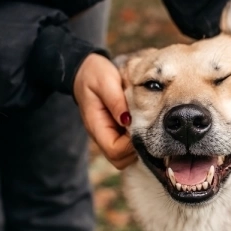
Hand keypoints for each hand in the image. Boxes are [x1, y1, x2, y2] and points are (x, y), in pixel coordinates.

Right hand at [73, 54, 136, 168]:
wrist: (84, 71)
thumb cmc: (94, 74)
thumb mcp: (105, 81)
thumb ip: (115, 100)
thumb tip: (127, 120)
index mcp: (96, 126)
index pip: (114, 151)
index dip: (130, 145)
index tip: (140, 127)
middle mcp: (101, 135)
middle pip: (119, 160)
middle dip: (135, 150)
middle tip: (146, 129)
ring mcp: (107, 135)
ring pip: (124, 157)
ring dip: (136, 147)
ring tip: (145, 126)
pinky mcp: (114, 132)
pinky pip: (126, 147)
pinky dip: (136, 141)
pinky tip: (142, 125)